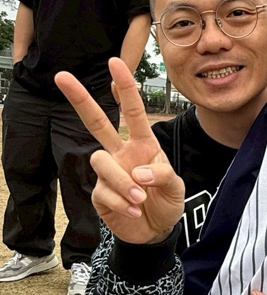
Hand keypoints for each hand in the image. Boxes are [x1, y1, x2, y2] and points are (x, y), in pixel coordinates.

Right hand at [55, 57, 184, 243]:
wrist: (155, 231)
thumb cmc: (166, 201)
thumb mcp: (176, 187)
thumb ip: (163, 175)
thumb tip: (139, 172)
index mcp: (143, 144)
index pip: (133, 112)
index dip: (124, 89)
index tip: (115, 63)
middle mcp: (121, 153)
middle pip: (96, 122)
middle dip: (80, 99)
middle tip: (61, 76)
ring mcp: (108, 172)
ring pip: (101, 162)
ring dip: (123, 182)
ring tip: (141, 199)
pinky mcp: (99, 193)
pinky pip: (104, 191)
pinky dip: (123, 203)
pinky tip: (134, 211)